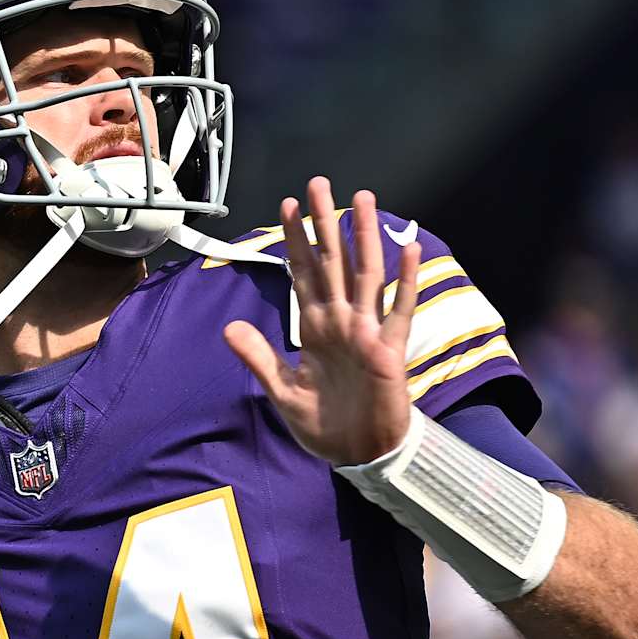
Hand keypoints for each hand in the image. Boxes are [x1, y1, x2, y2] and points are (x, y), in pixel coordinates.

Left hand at [222, 178, 420, 465]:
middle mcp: (341, 321)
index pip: (303, 273)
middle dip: (324, 223)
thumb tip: (229, 327)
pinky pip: (400, 310)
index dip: (296, 240)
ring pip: (365, 273)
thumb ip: (259, 357)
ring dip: (364, 236)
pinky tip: (409, 249)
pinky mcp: (390, 350)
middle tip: (318, 184)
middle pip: (332, 261)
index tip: (287, 206)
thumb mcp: (283, 391)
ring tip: (362, 199)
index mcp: (315, 328)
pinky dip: (406, 281)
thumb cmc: (326, 424)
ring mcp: (368, 331)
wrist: (359, 454)